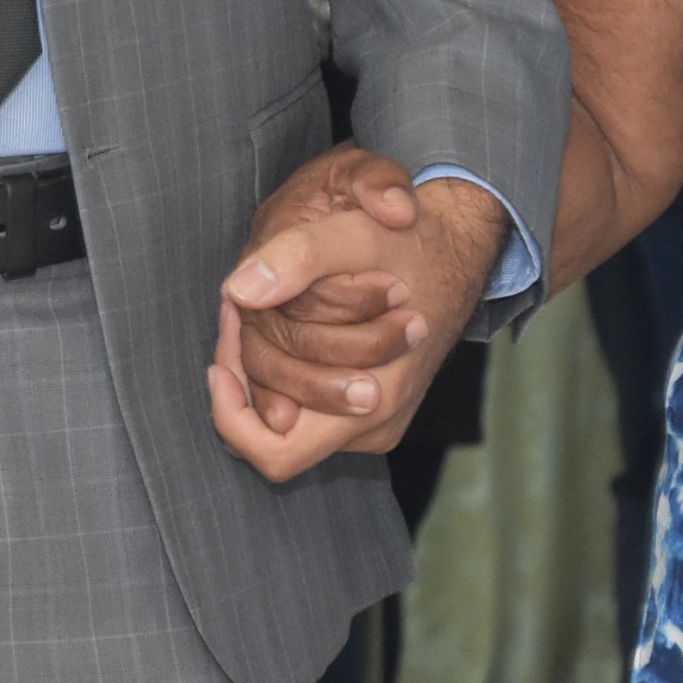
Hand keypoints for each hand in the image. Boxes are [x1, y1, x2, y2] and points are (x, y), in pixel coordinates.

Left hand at [207, 144, 507, 481]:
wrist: (456, 245)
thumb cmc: (408, 241)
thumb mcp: (355, 231)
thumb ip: (299, 257)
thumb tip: (240, 291)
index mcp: (373, 401)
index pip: (275, 451)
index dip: (233, 409)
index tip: (226, 347)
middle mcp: (373, 424)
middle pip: (271, 431)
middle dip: (244, 371)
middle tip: (237, 313)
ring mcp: (373, 420)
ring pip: (286, 415)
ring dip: (262, 364)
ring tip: (259, 305)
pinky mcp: (370, 408)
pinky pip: (307, 404)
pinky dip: (286, 364)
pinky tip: (284, 317)